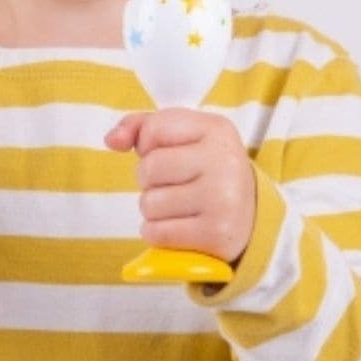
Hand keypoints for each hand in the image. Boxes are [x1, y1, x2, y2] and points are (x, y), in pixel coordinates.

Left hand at [104, 108, 256, 263]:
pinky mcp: (216, 234)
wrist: (249, 216)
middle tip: (174, 185)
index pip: (153, 129)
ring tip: (180, 207)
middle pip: (149, 168)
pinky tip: (180, 227)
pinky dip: (157, 233)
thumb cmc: (202, 169)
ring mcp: (224, 199)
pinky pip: (157, 233)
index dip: (147, 145)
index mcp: (217, 129)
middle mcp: (225, 161)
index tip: (168, 154)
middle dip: (149, 180)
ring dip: (153, 209)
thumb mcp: (181, 137)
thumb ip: (140, 126)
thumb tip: (111, 140)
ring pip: (149, 203)